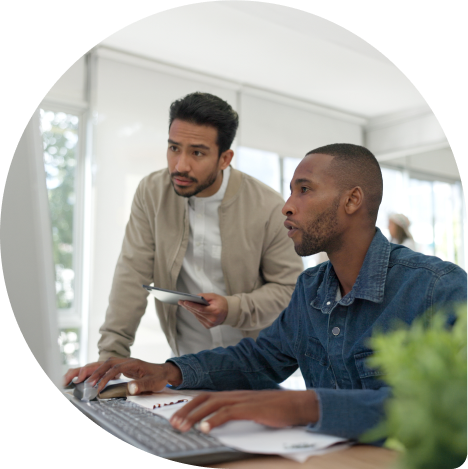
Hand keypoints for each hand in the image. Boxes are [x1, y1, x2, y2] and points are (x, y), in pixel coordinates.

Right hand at [64, 358, 182, 395]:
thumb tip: (131, 388)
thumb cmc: (158, 377)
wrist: (164, 371)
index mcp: (132, 363)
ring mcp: (122, 363)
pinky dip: (94, 371)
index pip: (114, 369)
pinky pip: (104, 366)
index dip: (104, 377)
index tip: (97, 388)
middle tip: (77, 380)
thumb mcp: (153, 382)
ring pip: (102, 363)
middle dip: (90, 371)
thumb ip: (142, 385)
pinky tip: (86, 377)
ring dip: (89, 370)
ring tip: (75, 378)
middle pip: (104, 362)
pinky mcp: (120, 367)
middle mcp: (125, 361)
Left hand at [169, 390, 318, 433]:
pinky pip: (228, 412)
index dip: (190, 406)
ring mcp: (243, 400)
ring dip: (195, 416)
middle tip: (173, 424)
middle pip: (204, 399)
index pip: (206, 397)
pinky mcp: (251, 408)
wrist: (297, 405)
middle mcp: (235, 395)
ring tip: (182, 427)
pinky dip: (214, 420)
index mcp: (234, 395)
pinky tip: (205, 429)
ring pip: (212, 404)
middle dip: (186, 410)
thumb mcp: (252, 411)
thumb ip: (237, 415)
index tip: (177, 417)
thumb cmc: (277, 410)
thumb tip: (218, 425)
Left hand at [178, 293, 227, 328]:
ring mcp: (210, 324)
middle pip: (197, 312)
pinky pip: (198, 318)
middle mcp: (212, 319)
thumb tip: (194, 297)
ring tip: (184, 304)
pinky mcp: (207, 326)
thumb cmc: (221, 302)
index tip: (185, 302)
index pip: (201, 309)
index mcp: (215, 311)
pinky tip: (191, 308)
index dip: (192, 305)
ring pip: (196, 316)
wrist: (228, 312)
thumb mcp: (214, 296)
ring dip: (190, 309)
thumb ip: (204, 296)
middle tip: (181, 301)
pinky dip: (195, 313)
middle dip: (188, 306)